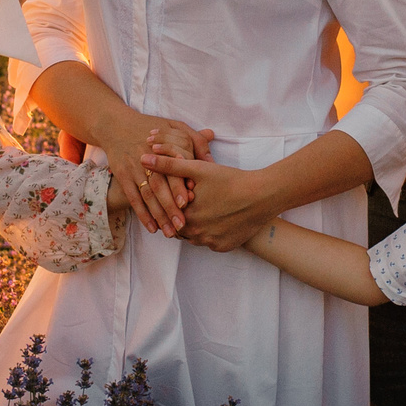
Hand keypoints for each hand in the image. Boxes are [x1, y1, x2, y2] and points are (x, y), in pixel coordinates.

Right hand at [95, 109, 212, 237]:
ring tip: (171, 233)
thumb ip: (194, 139)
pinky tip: (152, 228)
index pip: (172, 168)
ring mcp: (133, 168)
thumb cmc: (151, 127)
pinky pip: (133, 198)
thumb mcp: (173, 126)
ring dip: (158, 215)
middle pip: (159, 185)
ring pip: (147, 195)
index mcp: (162, 147)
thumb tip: (211, 154)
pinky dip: (142, 214)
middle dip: (170, 206)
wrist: (116, 125)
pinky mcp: (123, 176)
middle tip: (182, 225)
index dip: (178, 185)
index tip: (187, 201)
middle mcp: (147, 159)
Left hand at [147, 149, 275, 252]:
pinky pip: (210, 241)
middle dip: (180, 215)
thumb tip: (143, 158)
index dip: (170, 202)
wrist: (262, 196)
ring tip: (201, 209)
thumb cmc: (230, 180)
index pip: (166, 213)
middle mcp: (195, 234)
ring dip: (194, 225)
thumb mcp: (197, 169)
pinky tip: (215, 219)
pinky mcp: (224, 247)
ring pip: (194, 235)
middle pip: (178, 226)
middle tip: (189, 201)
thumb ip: (168, 165)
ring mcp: (210, 243)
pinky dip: (209, 232)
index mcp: (185, 216)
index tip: (176, 193)